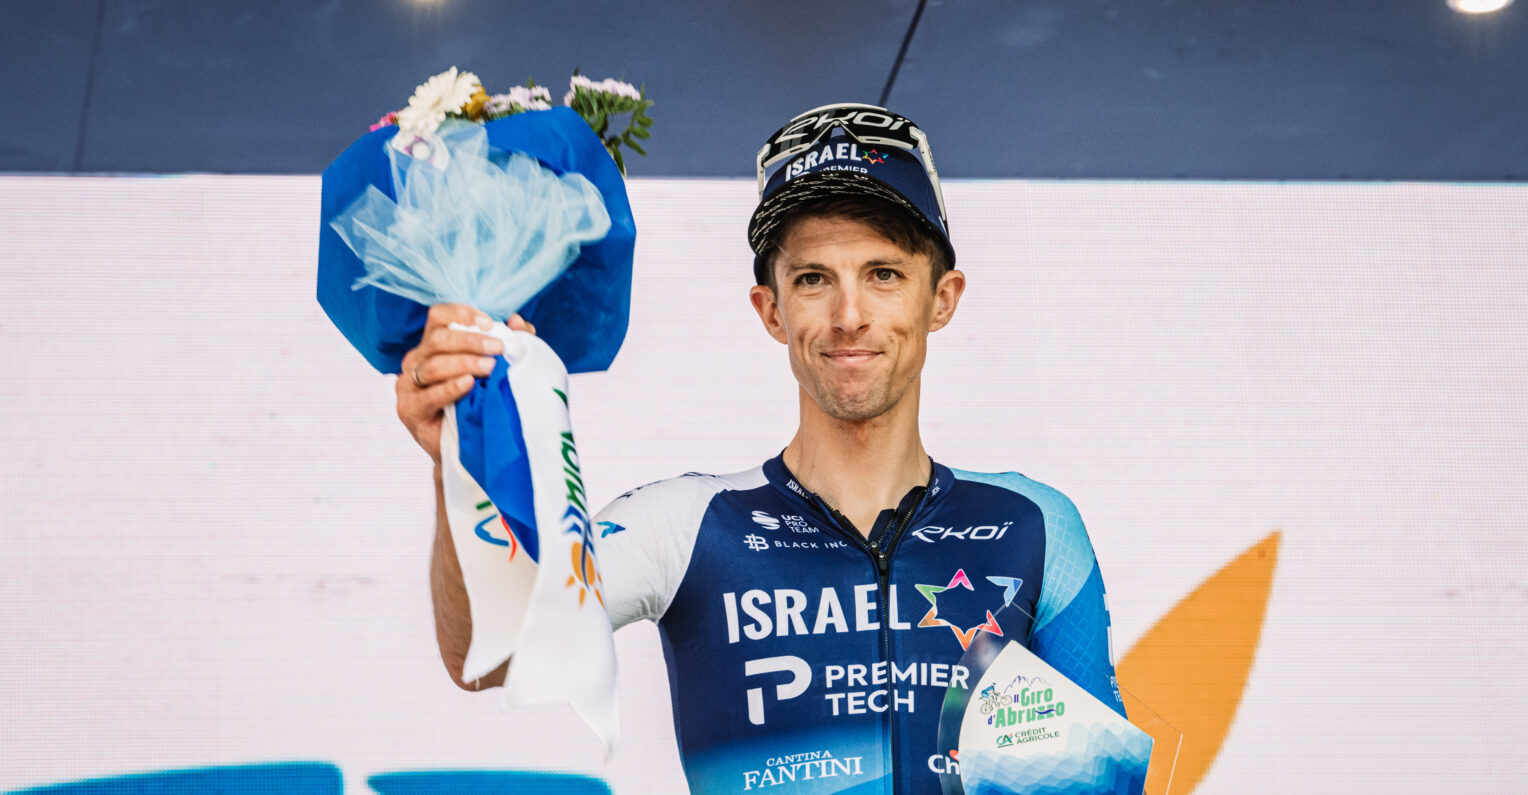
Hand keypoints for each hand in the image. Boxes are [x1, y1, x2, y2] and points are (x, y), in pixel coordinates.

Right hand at [396, 304, 536, 464]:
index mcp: (433, 345)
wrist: (465, 447)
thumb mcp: (493, 371)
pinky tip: (469, 384)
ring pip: (432, 365)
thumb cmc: (477, 403)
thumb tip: (519, 322)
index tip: (489, 323)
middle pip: (437, 339)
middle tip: (498, 349)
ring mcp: (408, 385)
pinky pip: (429, 395)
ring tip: (490, 368)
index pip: (438, 317)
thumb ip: (505, 345)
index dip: (460, 313)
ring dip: (464, 363)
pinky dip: (450, 387)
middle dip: (470, 341)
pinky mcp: (409, 409)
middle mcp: (416, 360)